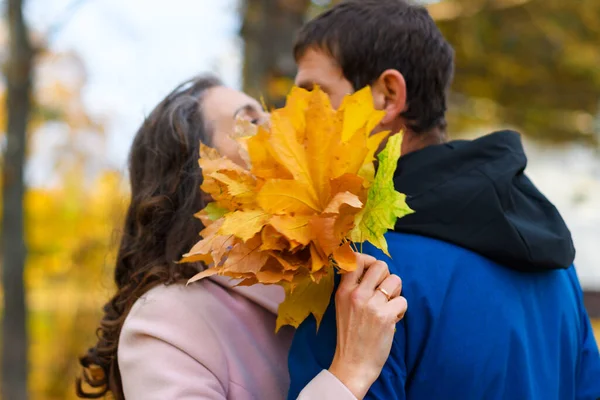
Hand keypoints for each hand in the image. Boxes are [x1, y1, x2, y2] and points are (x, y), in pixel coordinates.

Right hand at [328, 253, 406, 398]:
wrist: (353, 364)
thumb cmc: (349, 336)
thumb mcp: (342, 306)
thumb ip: (353, 287)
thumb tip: (369, 266)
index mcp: (343, 291)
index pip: (357, 260)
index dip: (369, 261)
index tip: (372, 271)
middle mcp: (357, 294)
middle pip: (381, 266)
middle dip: (387, 277)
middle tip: (384, 292)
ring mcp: (372, 305)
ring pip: (396, 280)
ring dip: (396, 293)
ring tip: (388, 307)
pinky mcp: (386, 316)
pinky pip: (403, 301)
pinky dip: (400, 311)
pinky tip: (391, 321)